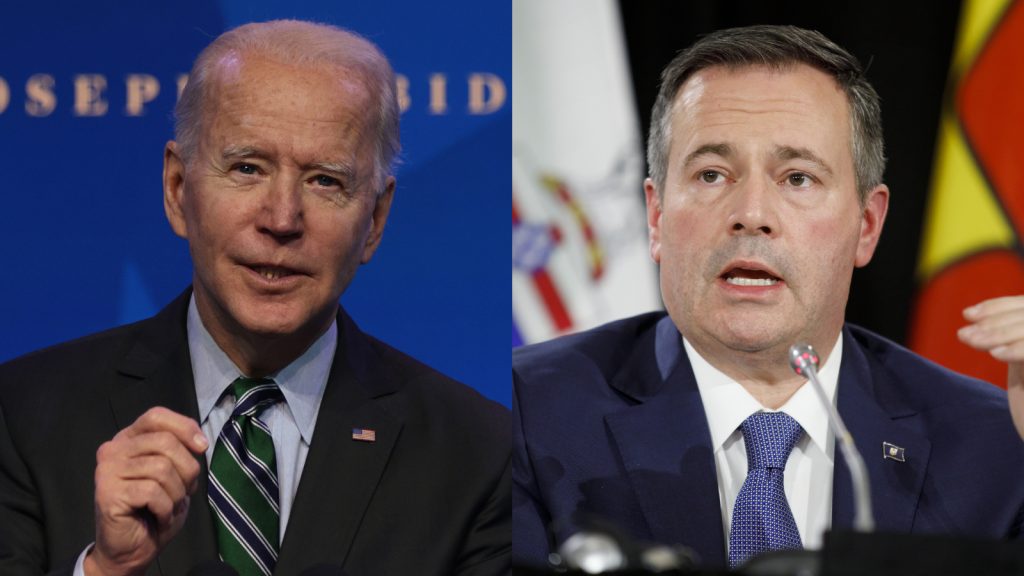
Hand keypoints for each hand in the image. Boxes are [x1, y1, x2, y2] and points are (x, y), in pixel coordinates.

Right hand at [84, 407, 207, 575]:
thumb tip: (200, 442)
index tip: (202, 446)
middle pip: (165, 441)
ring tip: (170, 506)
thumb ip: (181, 450)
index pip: (156, 416)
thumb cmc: (155, 509)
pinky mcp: (107, 493)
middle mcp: (113, 450)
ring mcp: (107, 471)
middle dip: (187, 469)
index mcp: (128, 439)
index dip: (184, 427)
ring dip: (177, 493)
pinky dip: (166, 508)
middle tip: (185, 491)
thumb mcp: (175, 473)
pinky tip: (160, 517)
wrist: (132, 548)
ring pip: (162, 468)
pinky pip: (152, 492)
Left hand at [958, 296, 1023, 441]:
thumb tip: (971, 317)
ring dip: (1001, 333)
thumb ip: (1011, 337)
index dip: (999, 307)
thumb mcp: (1022, 364)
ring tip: (971, 342)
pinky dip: (1020, 349)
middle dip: (995, 323)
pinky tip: (996, 354)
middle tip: (963, 334)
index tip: (967, 314)